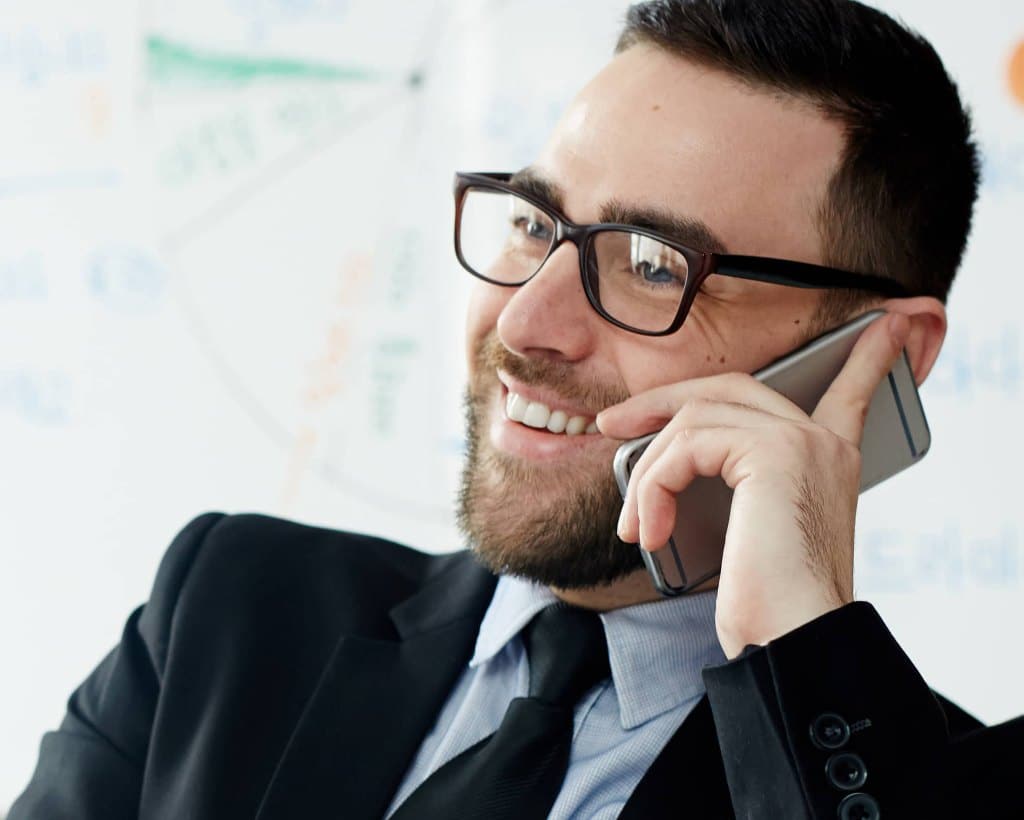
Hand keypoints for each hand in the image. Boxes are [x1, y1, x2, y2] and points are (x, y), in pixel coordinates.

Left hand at [596, 313, 910, 657]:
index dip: (864, 357)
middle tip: (612, 423)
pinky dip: (653, 489)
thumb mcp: (750, 530)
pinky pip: (684, 448)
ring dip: (647, 471)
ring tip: (635, 522)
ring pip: (693, 419)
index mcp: (829, 458)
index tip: (887, 323)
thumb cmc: (770, 601)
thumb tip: (664, 457)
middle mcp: (822, 441)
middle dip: (661, 402)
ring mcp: (800, 440)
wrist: (792, 641)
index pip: (848, 391)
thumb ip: (732, 482)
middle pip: (725, 389)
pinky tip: (650, 531)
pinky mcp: (773, 452)